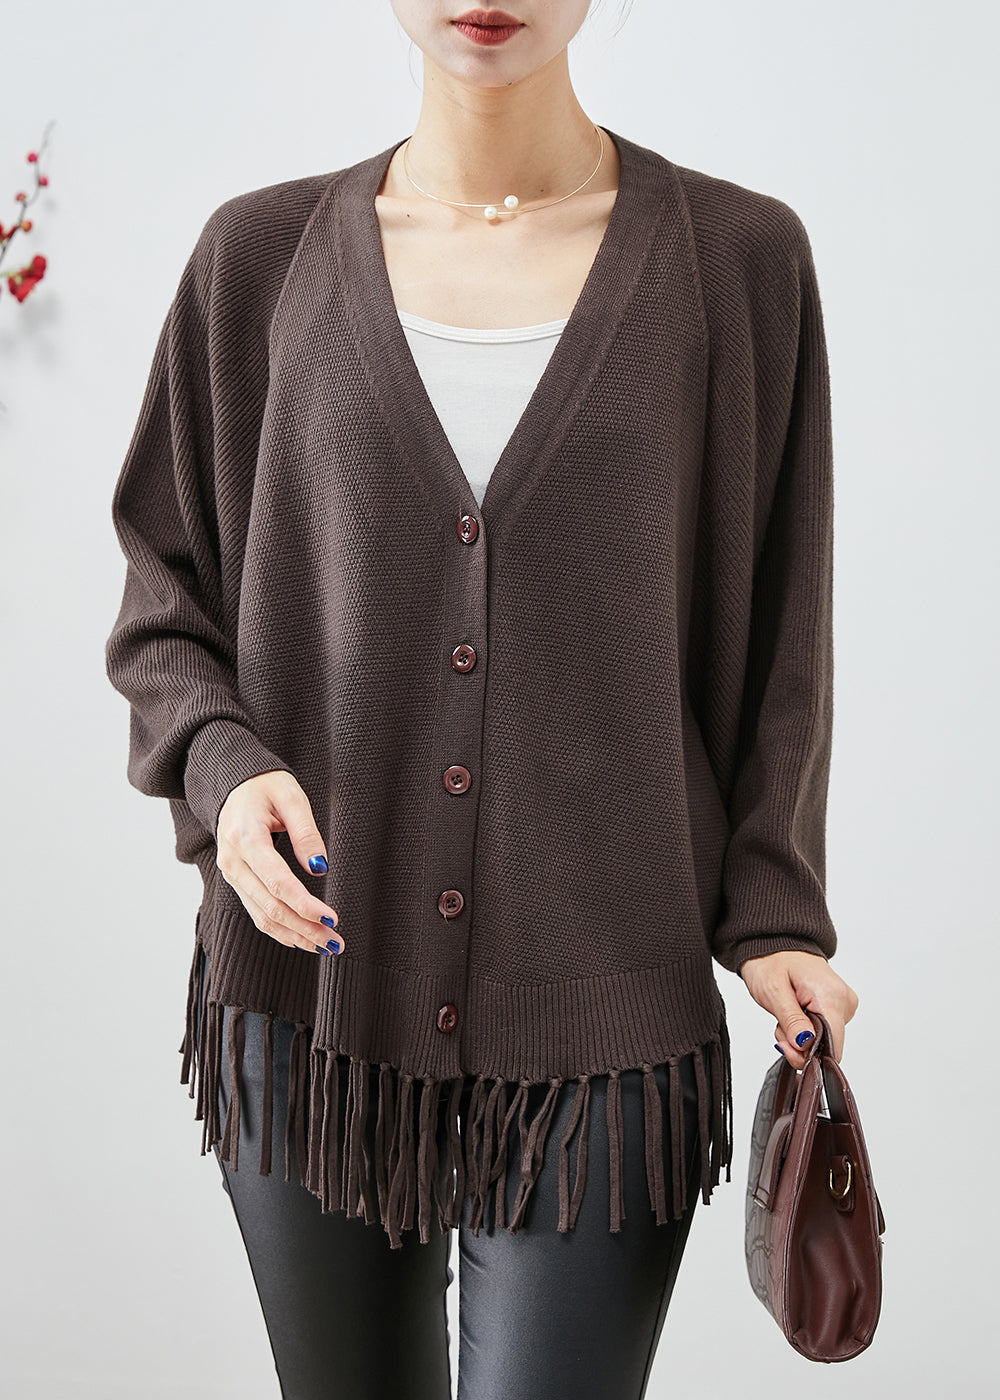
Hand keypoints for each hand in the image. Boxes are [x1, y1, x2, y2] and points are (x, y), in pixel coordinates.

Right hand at [215, 770, 344, 956]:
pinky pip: (256, 911)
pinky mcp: (237, 880)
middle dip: (305, 927)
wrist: (233, 784)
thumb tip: (319, 868)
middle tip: (335, 941)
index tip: (331, 917)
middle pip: (270, 906)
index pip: (278, 882)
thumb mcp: (291, 797)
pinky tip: (301, 938)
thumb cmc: (265, 786)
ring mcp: (232, 873)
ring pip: (262, 916)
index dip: (305, 905)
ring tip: (324, 945)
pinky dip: (279, 930)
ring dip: (294, 935)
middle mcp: (233, 861)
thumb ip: (306, 833)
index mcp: (246, 838)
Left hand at [739, 950, 857, 1068]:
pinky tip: (795, 1010)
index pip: (833, 1049)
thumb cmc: (771, 961)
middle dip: (799, 1043)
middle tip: (779, 1023)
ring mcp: (843, 1004)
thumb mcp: (773, 992)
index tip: (785, 1044)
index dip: (807, 1054)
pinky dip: (805, 1027)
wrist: (775, 941)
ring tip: (785, 1011)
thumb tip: (806, 1045)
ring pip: (824, 1040)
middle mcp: (844, 1001)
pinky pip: (824, 1030)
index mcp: (831, 997)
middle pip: (828, 1046)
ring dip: (799, 1034)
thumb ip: (792, 1022)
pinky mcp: (838, 1006)